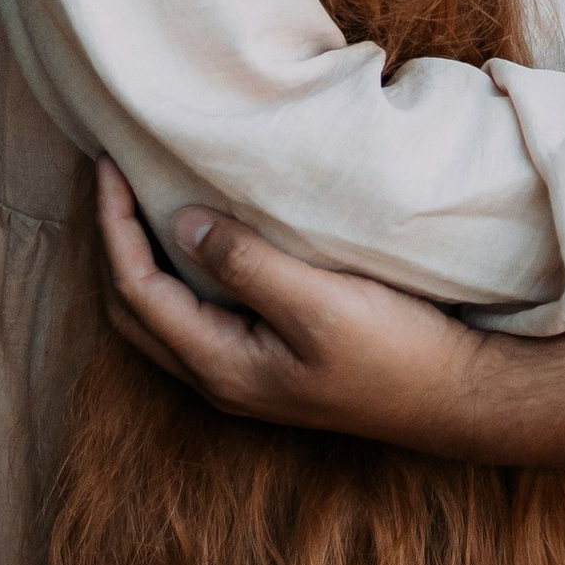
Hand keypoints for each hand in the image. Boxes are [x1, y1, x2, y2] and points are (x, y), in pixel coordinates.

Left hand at [94, 160, 495, 451]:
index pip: (136, 290)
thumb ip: (246, 265)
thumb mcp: (318, 303)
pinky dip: (178, 272)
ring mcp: (244, 373)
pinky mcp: (269, 361)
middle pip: (133, 309)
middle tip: (112, 179)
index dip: (114, 227)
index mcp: (220, 365)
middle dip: (112, 244)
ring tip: (141, 200)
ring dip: (141, 258)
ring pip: (162, 315)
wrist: (455, 397)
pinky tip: (199, 237)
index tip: (108, 167)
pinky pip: (196, 314)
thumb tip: (182, 224)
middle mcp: (220, 377)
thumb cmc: (394, 352)